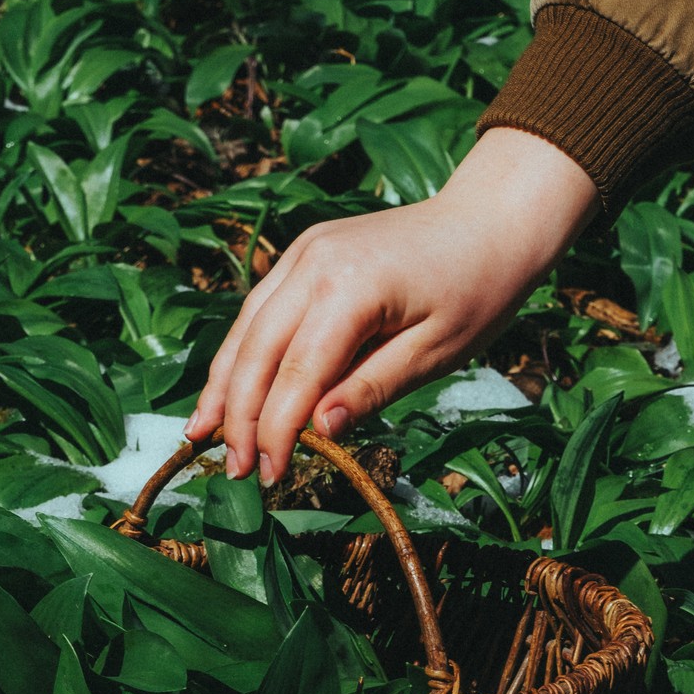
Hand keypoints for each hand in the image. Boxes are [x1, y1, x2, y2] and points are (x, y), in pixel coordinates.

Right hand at [186, 127, 600, 482]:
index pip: (296, 372)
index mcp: (351, 287)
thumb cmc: (477, 291)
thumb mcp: (435, 352)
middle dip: (238, 414)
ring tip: (202, 434)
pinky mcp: (306, 252)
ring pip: (247, 326)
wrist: (491, 219)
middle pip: (256, 349)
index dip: (275, 429)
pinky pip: (261, 308)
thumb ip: (372, 388)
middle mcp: (314, 261)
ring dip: (224, 384)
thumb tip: (318, 430)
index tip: (269, 474)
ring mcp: (305, 251)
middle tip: (233, 469)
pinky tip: (229, 388)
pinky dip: (243, 351)